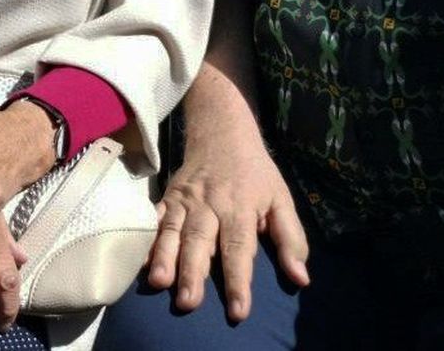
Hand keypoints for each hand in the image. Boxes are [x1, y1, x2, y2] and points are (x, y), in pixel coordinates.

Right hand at [146, 135, 307, 320]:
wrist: (221, 132)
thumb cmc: (255, 173)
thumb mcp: (281, 199)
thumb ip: (291, 239)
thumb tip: (300, 279)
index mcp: (240, 206)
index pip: (239, 247)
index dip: (238, 279)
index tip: (238, 311)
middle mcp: (209, 203)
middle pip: (200, 240)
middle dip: (193, 272)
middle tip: (188, 303)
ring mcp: (185, 199)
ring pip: (173, 230)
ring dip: (165, 257)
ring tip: (159, 283)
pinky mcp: (168, 196)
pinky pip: (155, 219)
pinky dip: (147, 240)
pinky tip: (142, 262)